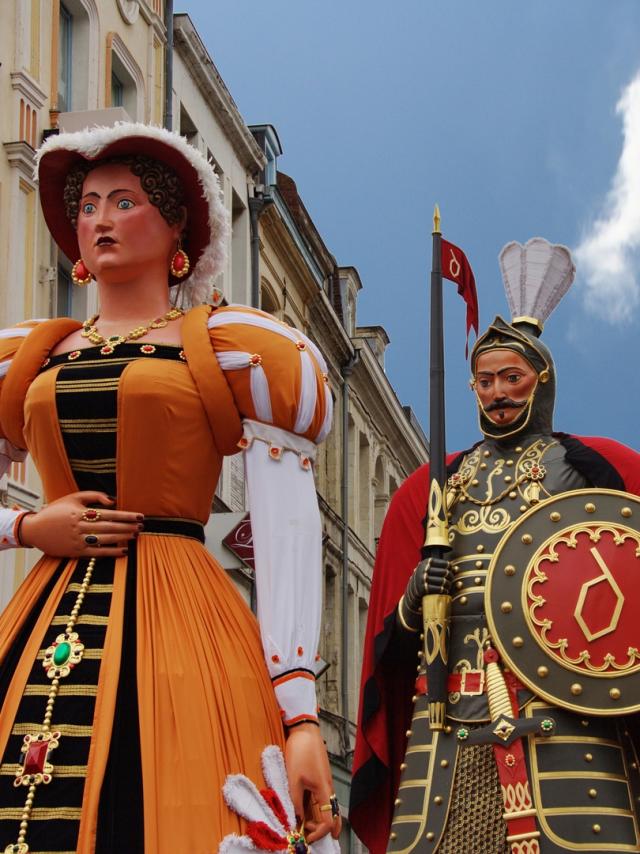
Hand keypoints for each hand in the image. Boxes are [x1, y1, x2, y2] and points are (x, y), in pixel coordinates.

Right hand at [20, 491, 142, 557]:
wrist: (34, 529)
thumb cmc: (54, 511)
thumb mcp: (72, 498)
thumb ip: (93, 496)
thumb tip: (112, 501)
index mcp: (80, 512)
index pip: (108, 514)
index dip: (125, 515)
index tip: (139, 516)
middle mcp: (80, 527)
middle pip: (109, 527)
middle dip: (127, 527)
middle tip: (141, 526)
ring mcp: (78, 540)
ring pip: (105, 540)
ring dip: (122, 538)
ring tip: (135, 535)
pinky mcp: (75, 552)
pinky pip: (97, 553)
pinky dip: (111, 552)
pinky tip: (123, 551)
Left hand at [284, 723, 341, 843]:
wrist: (305, 731)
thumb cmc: (300, 751)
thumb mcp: (294, 779)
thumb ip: (296, 801)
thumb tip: (297, 819)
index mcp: (324, 790)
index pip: (329, 821)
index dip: (318, 833)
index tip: (305, 837)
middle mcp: (328, 788)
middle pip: (332, 816)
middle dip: (322, 830)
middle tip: (307, 836)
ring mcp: (325, 783)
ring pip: (327, 808)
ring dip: (317, 820)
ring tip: (303, 826)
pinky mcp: (320, 778)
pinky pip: (321, 799)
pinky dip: (315, 809)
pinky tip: (304, 811)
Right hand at [399, 557, 452, 631]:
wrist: (412, 592)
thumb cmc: (425, 579)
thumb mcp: (429, 569)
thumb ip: (440, 567)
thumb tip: (455, 568)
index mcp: (426, 562)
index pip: (445, 564)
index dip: (450, 569)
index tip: (450, 572)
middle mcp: (424, 569)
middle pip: (445, 572)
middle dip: (450, 577)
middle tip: (450, 581)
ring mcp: (423, 579)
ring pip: (444, 581)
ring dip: (448, 585)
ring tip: (447, 586)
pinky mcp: (423, 588)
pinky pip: (440, 589)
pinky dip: (444, 591)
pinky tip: (444, 591)